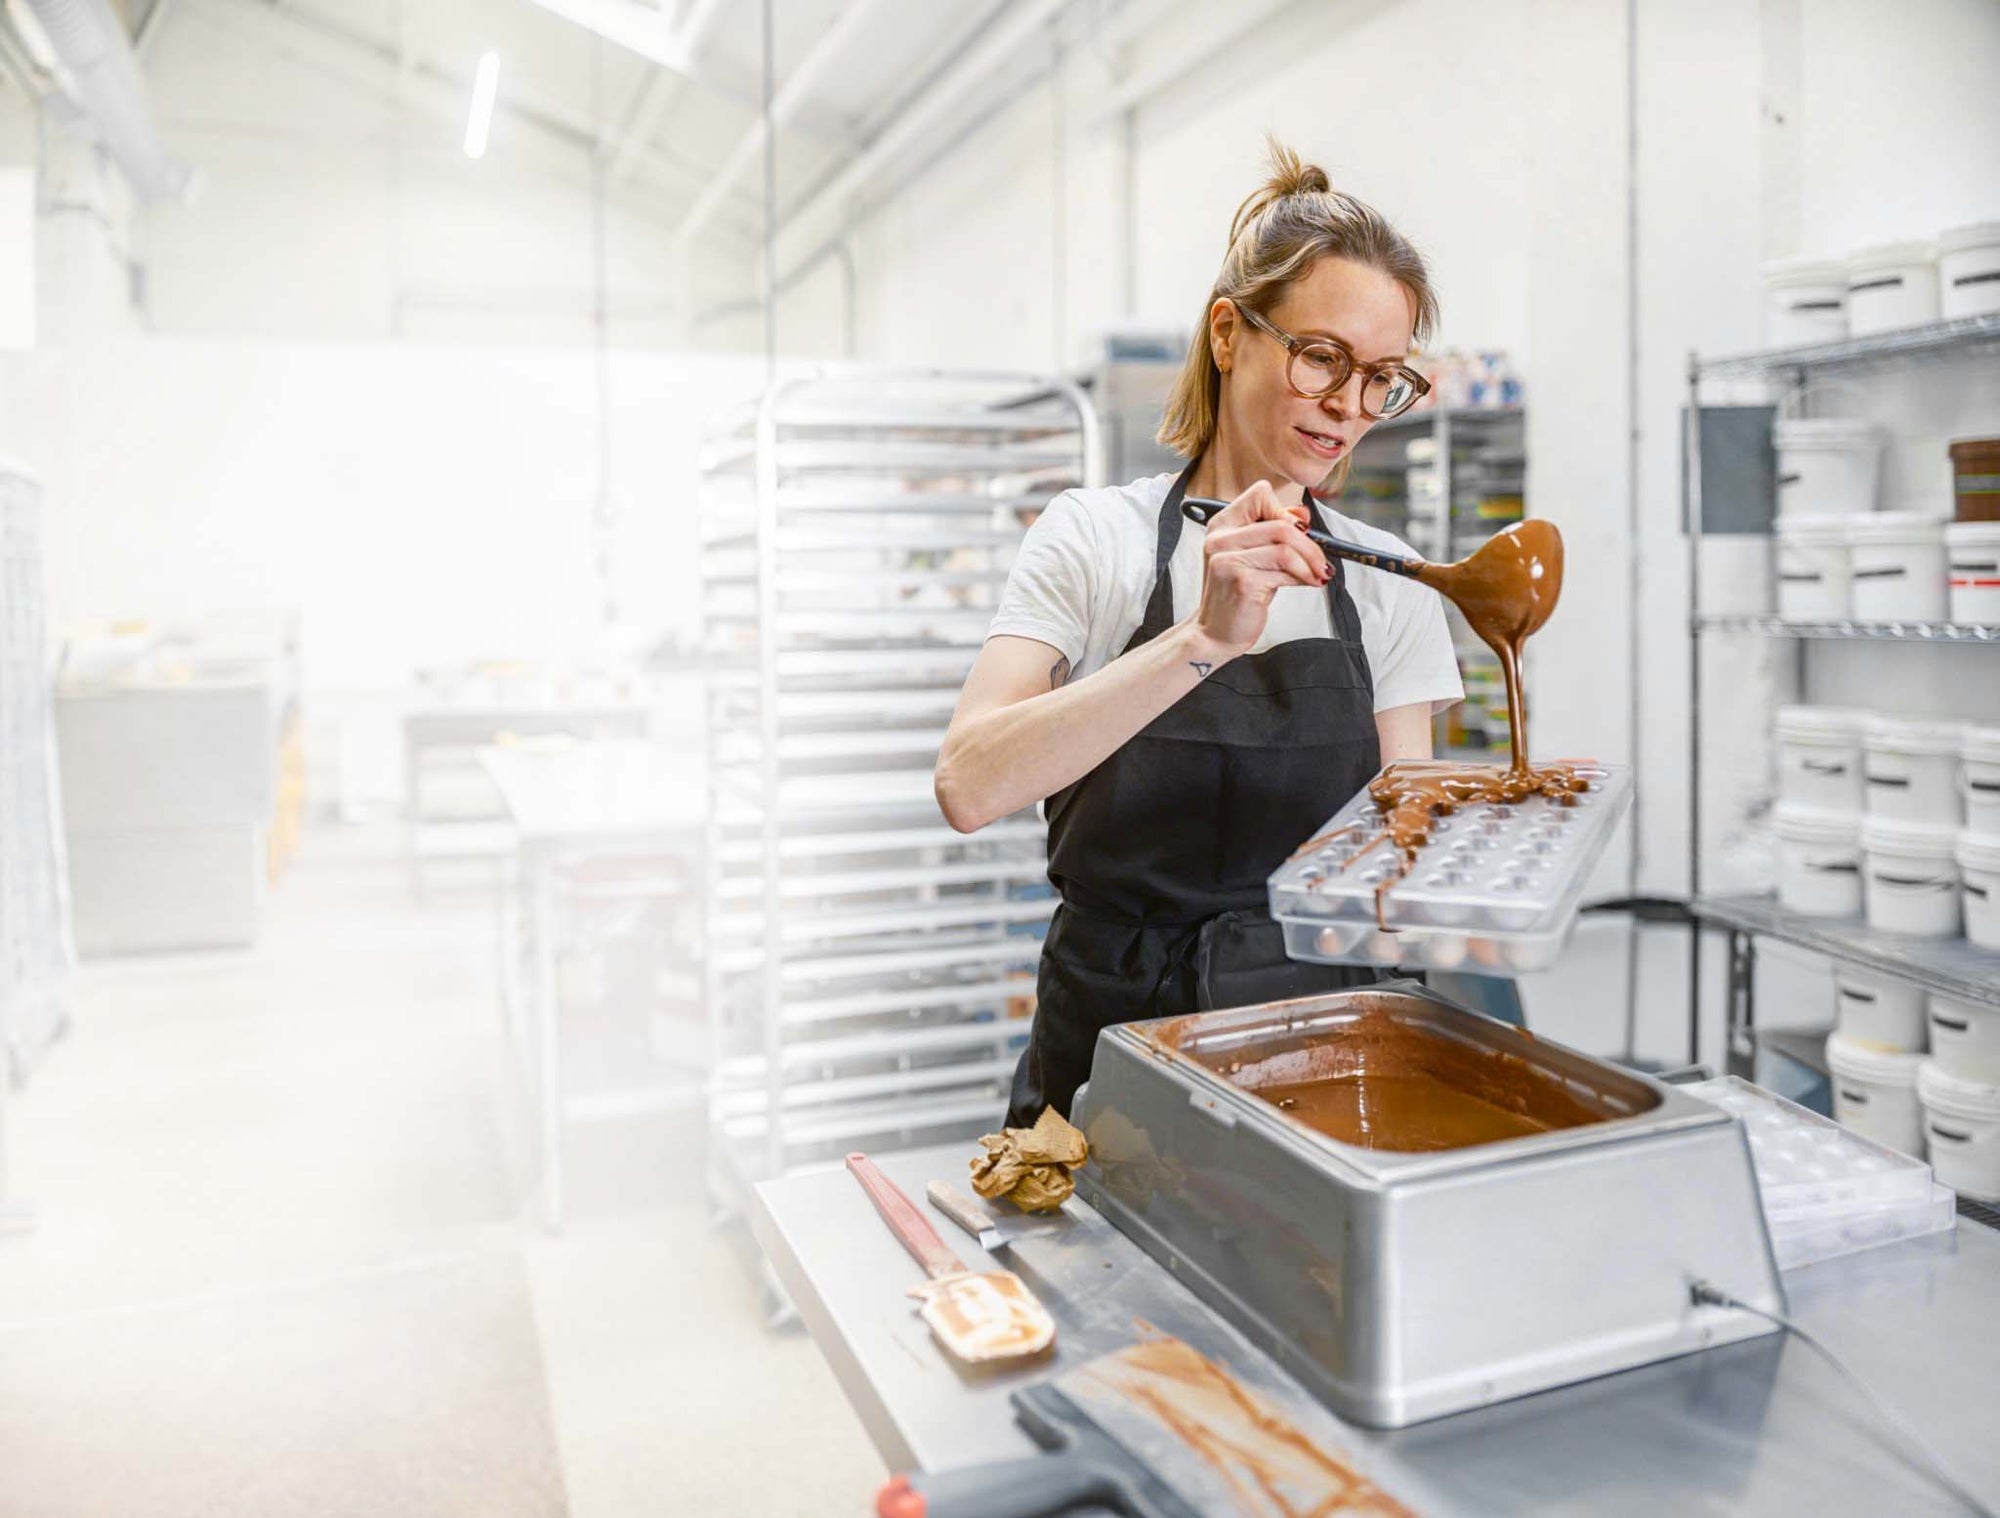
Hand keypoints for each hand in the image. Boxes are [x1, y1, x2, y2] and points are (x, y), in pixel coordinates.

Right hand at [1188, 481, 1330, 657]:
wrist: (1216, 632)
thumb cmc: (1237, 593)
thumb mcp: (1254, 555)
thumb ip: (1274, 531)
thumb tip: (1302, 514)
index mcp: (1222, 525)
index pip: (1260, 494)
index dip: (1285, 512)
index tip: (1299, 532)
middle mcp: (1220, 539)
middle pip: (1281, 525)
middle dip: (1310, 545)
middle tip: (1320, 562)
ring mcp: (1229, 560)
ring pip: (1286, 547)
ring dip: (1310, 562)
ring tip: (1317, 575)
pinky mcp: (1242, 582)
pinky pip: (1285, 572)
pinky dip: (1303, 577)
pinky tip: (1306, 583)